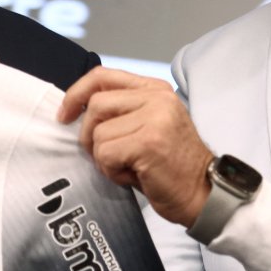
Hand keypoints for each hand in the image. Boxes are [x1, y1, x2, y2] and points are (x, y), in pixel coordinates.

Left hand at [58, 67, 214, 226]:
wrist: (204, 194)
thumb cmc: (171, 167)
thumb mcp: (149, 126)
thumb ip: (122, 112)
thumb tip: (77, 112)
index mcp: (156, 89)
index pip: (103, 76)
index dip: (77, 93)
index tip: (65, 115)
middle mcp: (157, 98)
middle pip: (95, 104)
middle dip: (89, 135)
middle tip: (106, 156)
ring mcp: (155, 118)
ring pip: (98, 133)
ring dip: (105, 158)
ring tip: (129, 168)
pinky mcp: (148, 142)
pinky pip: (105, 153)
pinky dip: (112, 171)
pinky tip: (133, 176)